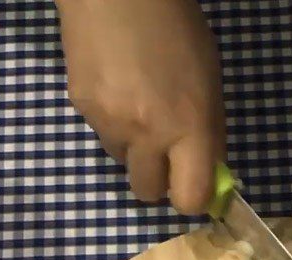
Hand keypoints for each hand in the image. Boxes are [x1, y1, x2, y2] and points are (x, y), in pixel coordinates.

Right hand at [57, 0, 224, 214]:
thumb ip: (208, 133)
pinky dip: (112, 121)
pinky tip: (116, 87)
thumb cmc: (176, 27)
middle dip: (157, 181)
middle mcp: (148, 134)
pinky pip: (102, 134)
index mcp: (188, 126)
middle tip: (163, 154)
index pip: (189, 199)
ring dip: (134, 147)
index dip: (191, 200)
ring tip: (137, 104)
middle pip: (148, 193)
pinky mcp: (82, 110)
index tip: (192, 188)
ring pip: (123, 162)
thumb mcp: (209, 80)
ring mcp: (110, 124)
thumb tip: (208, 175)